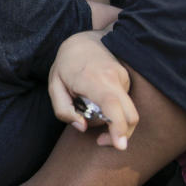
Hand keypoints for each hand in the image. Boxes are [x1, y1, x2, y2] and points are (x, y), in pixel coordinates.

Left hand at [48, 30, 137, 149]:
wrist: (84, 40)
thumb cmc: (66, 65)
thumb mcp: (55, 87)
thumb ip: (64, 111)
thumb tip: (83, 128)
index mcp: (92, 79)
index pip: (112, 105)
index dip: (118, 127)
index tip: (120, 145)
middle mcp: (114, 78)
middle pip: (130, 115)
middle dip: (121, 134)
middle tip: (101, 140)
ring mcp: (124, 78)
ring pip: (128, 111)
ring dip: (114, 121)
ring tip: (92, 111)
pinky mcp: (127, 80)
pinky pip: (125, 103)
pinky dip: (115, 110)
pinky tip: (100, 103)